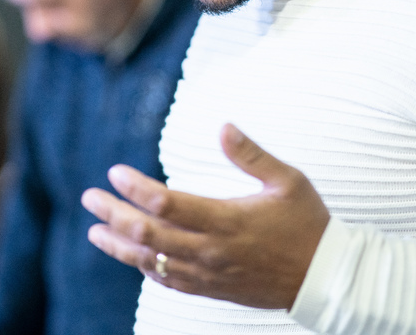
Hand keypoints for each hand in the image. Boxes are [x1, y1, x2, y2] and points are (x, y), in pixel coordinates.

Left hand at [81, 123, 329, 309]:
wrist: (325, 278)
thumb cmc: (309, 223)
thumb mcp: (288, 181)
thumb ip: (252, 155)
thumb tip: (223, 126)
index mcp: (228, 221)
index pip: (168, 204)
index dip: (136, 188)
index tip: (115, 172)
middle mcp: (213, 251)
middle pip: (149, 234)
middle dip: (114, 215)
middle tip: (90, 198)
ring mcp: (210, 274)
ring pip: (152, 262)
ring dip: (120, 245)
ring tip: (95, 230)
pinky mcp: (213, 289)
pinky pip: (170, 281)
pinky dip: (146, 267)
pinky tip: (132, 255)